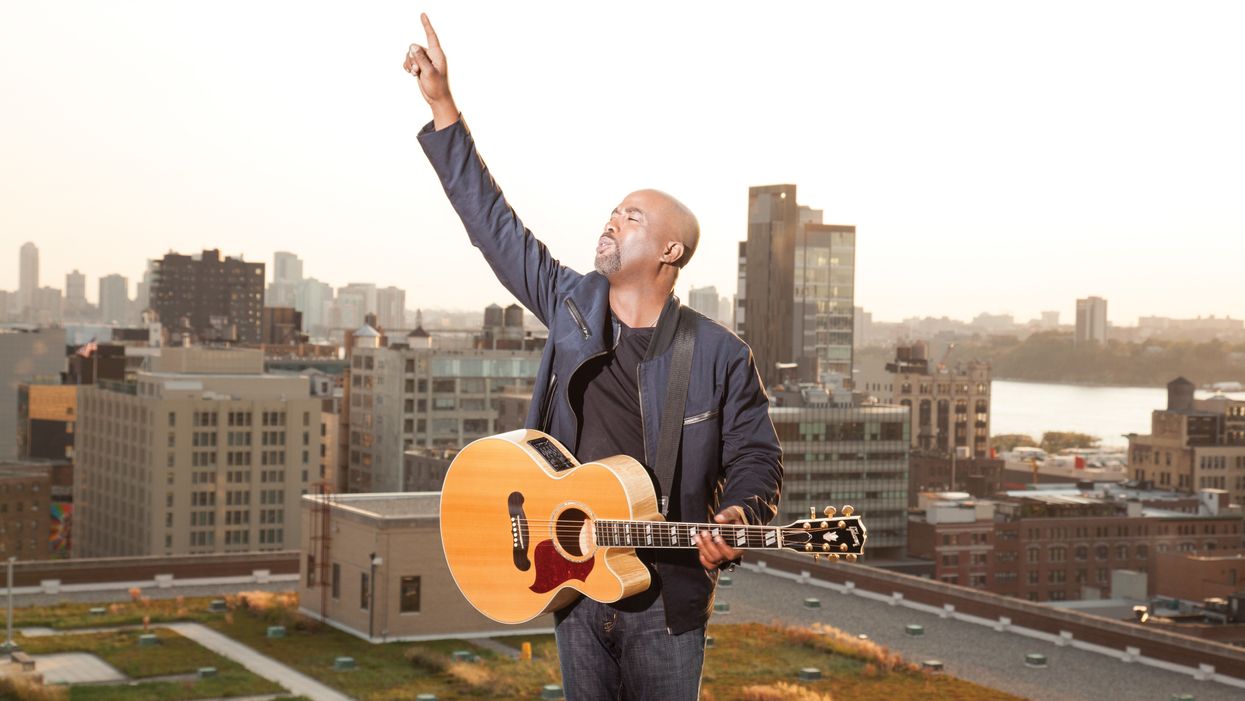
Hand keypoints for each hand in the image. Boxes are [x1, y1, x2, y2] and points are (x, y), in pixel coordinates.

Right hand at [403, 13, 457, 128]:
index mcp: (437, 54)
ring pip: (410, 54)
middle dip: (413, 58)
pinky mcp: (419, 66)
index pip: (431, 36)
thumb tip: (412, 45)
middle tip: (417, 70)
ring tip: (415, 73)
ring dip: (410, 63)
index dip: (426, 25)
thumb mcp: (428, 72)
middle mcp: (431, 55)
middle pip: (415, 47)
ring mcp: (424, 60)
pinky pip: (408, 60)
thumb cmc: (437, 87)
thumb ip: (420, 59)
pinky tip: (411, 73)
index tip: (422, 14)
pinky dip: (407, 66)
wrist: (436, 98)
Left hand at [694, 507, 745, 571]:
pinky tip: (699, 546)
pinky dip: (702, 558)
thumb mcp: (734, 513)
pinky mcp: (715, 557)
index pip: (730, 554)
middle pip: (718, 557)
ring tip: (697, 536)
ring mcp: (723, 557)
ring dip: (702, 548)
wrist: (732, 522)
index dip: (722, 547)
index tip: (717, 536)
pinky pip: (709, 564)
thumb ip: (728, 515)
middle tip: (704, 532)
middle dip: (709, 545)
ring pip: (712, 560)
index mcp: (739, 546)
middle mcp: (731, 554)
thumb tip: (718, 518)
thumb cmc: (734, 519)